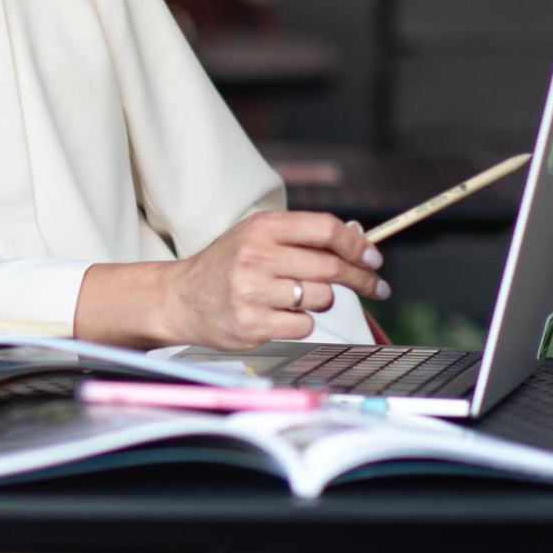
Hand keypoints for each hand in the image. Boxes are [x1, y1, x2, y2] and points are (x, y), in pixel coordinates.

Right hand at [72, 210, 383, 349]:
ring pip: (320, 298)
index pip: (325, 229)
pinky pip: (303, 325)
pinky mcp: (251, 324)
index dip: (357, 245)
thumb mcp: (257, 237)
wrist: (179, 298)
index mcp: (262, 227)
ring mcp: (252, 292)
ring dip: (321, 301)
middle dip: (360, 278)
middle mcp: (255, 256)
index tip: (373, 259)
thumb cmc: (225, 265)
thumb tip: (359, 238)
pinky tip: (279, 315)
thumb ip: (305, 236)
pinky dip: (301, 322)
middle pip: (330, 267)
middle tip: (374, 286)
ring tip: (298, 297)